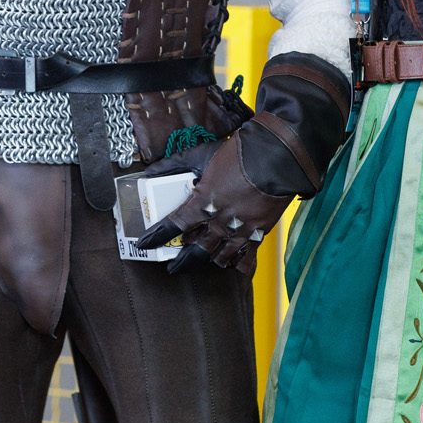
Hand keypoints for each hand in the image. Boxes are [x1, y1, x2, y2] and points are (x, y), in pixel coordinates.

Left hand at [138, 130, 288, 275]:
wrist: (276, 157)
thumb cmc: (239, 154)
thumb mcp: (202, 154)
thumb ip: (175, 163)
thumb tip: (151, 169)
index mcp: (201, 202)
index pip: (172, 226)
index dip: (156, 237)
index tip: (145, 244)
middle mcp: (218, 221)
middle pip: (195, 249)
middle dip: (182, 260)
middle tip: (173, 267)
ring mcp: (239, 229)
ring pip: (220, 256)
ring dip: (209, 261)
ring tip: (204, 263)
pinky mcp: (258, 231)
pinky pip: (246, 256)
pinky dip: (239, 264)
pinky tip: (234, 268)